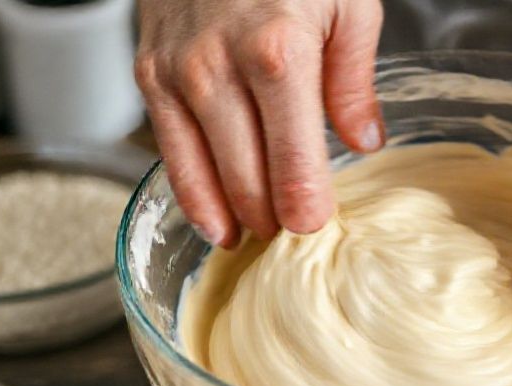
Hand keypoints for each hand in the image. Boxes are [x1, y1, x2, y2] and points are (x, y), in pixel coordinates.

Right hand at [135, 0, 384, 246]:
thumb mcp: (348, 3)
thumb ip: (353, 80)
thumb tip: (363, 143)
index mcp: (279, 54)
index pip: (293, 162)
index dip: (306, 209)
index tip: (316, 228)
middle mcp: (219, 69)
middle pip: (247, 178)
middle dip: (273, 218)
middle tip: (294, 234)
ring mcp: (177, 74)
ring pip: (204, 173)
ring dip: (232, 216)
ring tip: (254, 237)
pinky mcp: (149, 74)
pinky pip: (169, 151)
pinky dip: (192, 192)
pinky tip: (214, 219)